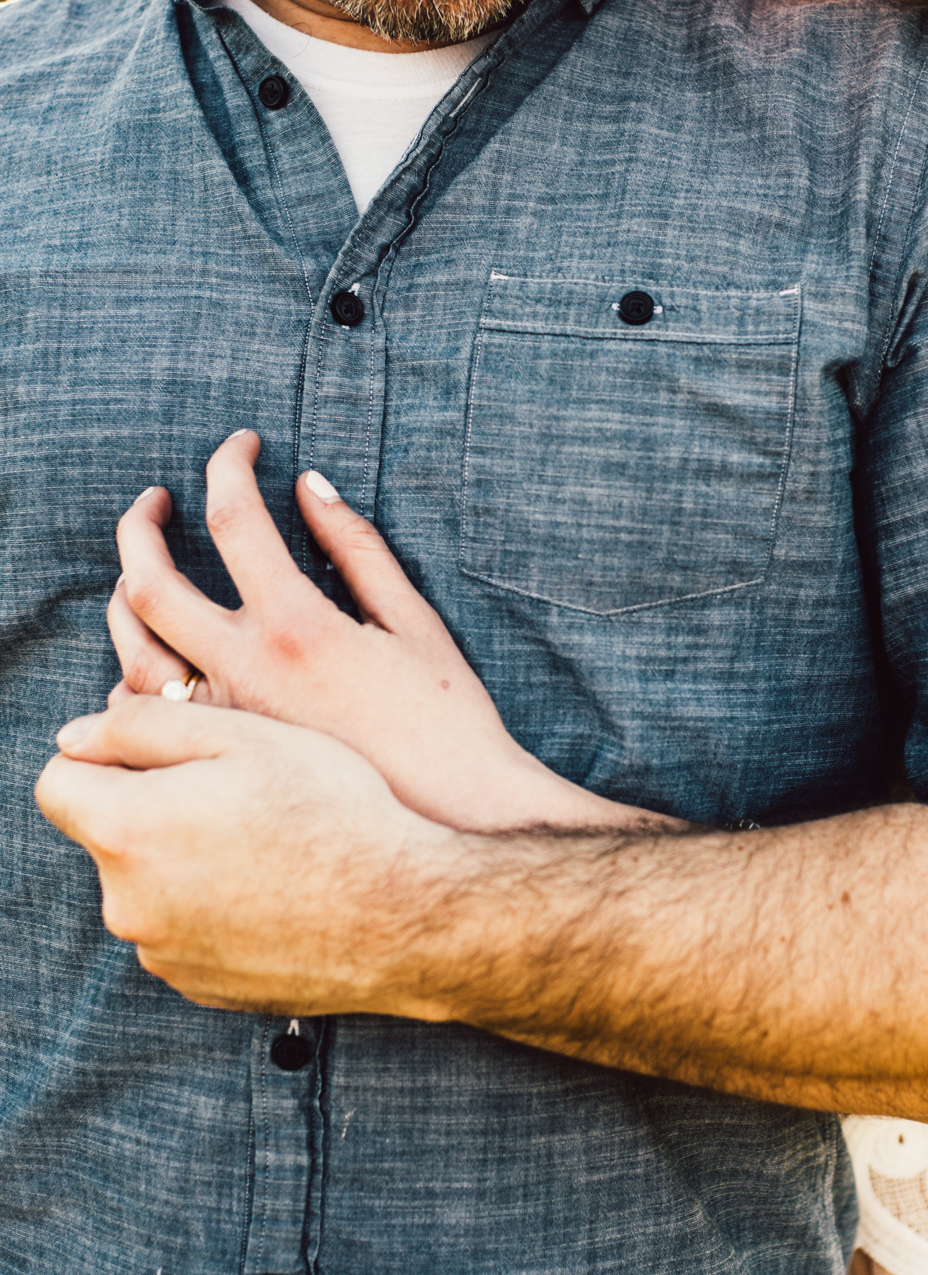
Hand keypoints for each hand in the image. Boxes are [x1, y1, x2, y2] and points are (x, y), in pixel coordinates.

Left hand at [34, 697, 460, 1016]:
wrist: (402, 915)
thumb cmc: (332, 812)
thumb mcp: (244, 735)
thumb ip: (143, 725)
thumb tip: (77, 737)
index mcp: (127, 832)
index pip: (57, 783)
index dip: (105, 757)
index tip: (164, 755)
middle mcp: (127, 904)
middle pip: (107, 836)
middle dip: (153, 809)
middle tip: (239, 794)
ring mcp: (163, 954)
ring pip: (148, 885)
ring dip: (185, 861)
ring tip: (268, 845)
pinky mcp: (200, 986)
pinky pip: (184, 931)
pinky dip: (214, 908)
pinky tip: (276, 890)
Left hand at [106, 431, 669, 835]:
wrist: (455, 828)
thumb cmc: (449, 723)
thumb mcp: (413, 621)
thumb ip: (356, 548)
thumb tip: (309, 486)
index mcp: (296, 627)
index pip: (233, 516)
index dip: (228, 464)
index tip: (239, 446)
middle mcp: (243, 676)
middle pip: (148, 581)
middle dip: (141, 525)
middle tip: (156, 501)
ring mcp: (222, 731)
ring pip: (131, 655)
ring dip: (125, 601)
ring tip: (142, 577)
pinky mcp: (219, 772)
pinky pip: (148, 725)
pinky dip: (142, 683)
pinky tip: (161, 666)